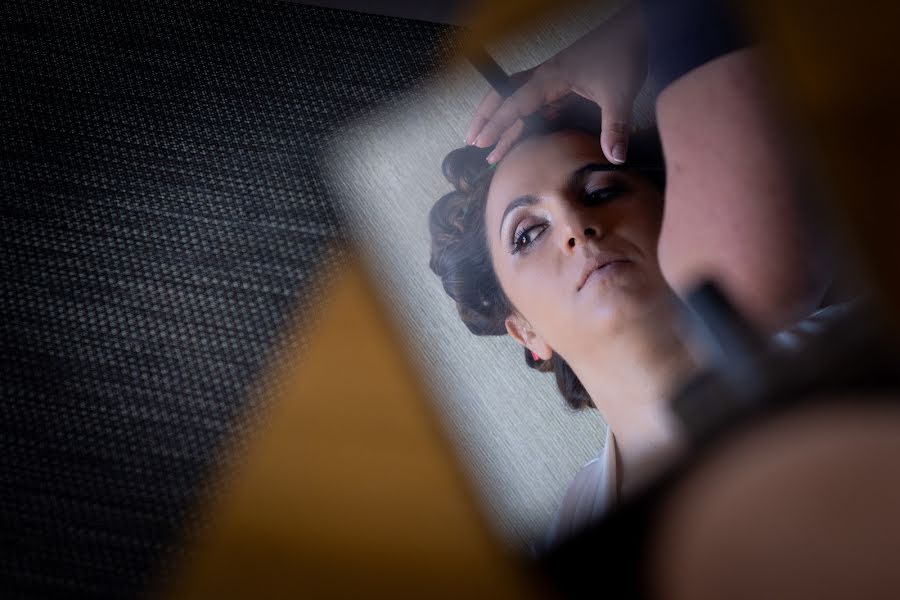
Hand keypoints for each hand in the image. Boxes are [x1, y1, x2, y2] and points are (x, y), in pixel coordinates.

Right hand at [465, 3, 647, 164]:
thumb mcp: (620, 94)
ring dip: (501, 118)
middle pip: (503, 96)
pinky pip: (533, 99)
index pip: (515, 104)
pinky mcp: (562, 78)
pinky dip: (522, 115)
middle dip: (486, 118)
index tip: (481, 142)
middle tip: (471, 141)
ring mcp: (552, 77)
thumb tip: (614, 157)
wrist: (636, 28)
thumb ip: (614, 127)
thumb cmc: (624, 53)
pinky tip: (524, 131)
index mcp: (551, 78)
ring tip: (490, 144)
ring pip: (516, 97)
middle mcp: (545, 76)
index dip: (496, 125)